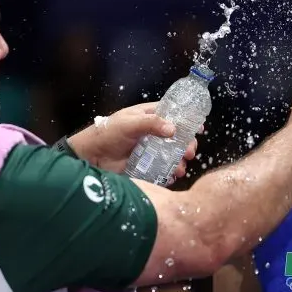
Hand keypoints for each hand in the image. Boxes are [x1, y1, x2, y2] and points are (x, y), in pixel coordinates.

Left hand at [67, 103, 199, 177]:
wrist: (92, 155)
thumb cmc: (109, 133)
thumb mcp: (129, 123)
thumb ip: (151, 123)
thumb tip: (173, 129)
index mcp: (149, 116)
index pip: (173, 115)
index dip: (187, 120)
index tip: (199, 128)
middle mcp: (153, 133)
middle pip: (177, 137)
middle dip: (187, 144)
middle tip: (190, 152)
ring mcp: (151, 150)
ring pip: (172, 154)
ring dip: (180, 161)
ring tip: (180, 169)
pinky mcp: (147, 165)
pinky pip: (163, 169)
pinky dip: (170, 173)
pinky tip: (172, 176)